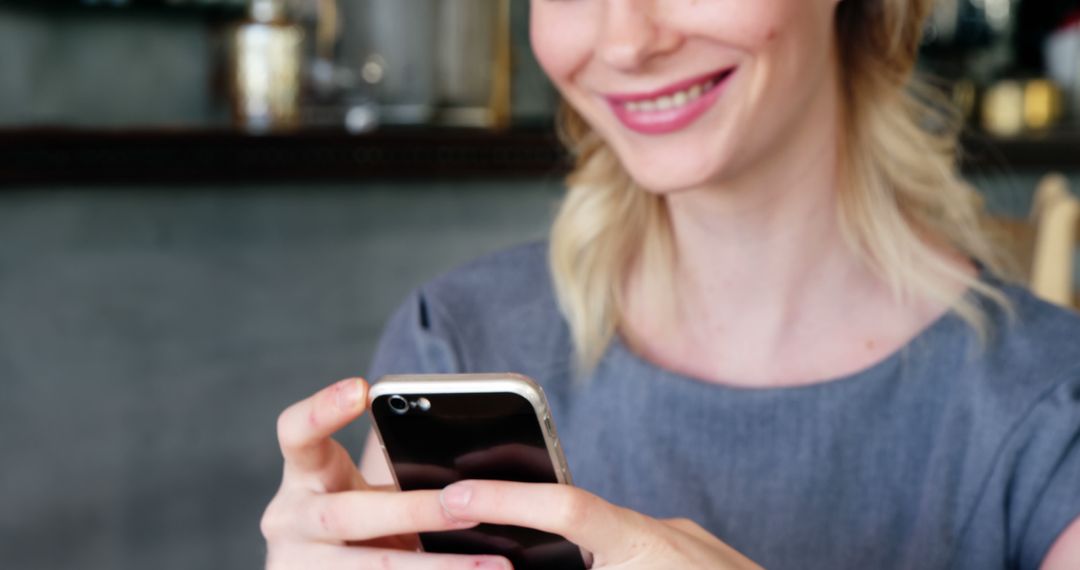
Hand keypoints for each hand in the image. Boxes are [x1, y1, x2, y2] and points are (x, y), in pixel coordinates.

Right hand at [260, 378, 512, 569]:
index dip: (322, 410)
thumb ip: (402, 477)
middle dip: (413, 512)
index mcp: (304, 476)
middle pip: (345, 514)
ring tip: (495, 566)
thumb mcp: (366, 492)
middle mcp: (290, 521)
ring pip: (370, 568)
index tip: (361, 388)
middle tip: (470, 507)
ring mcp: (297, 566)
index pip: (296, 434)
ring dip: (436, 568)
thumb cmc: (360, 522)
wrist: (319, 568)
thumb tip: (483, 468)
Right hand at [438, 480, 763, 569]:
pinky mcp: (699, 550)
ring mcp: (687, 539)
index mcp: (644, 546)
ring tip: (548, 554)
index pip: (566, 508)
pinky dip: (618, 563)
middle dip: (536, 533)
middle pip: (581, 525)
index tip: (456, 497)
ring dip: (584, 559)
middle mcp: (666, 531)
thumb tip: (528, 558)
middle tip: (488, 527)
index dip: (506, 498)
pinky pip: (641, 552)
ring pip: (612, 543)